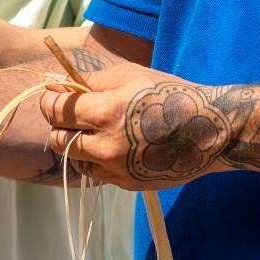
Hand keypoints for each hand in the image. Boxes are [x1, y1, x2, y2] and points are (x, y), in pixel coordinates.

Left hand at [40, 61, 228, 190]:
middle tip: (75, 116)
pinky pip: (97, 173)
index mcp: (106, 112)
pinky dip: (98, 160)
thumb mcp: (129, 75)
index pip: (55, 111)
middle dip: (60, 126)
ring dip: (78, 146)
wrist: (209, 130)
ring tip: (97, 132)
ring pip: (75, 161)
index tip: (55, 98)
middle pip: (58, 140)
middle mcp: (107, 145)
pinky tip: (116, 146)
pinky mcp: (127, 184)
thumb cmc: (169, 94)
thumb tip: (56, 84)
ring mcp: (117, 169)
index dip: (50, 102)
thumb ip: (90, 81)